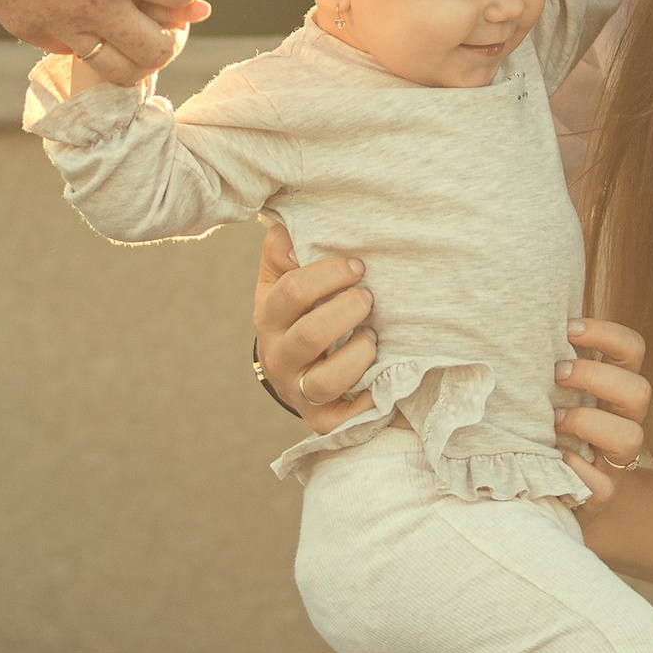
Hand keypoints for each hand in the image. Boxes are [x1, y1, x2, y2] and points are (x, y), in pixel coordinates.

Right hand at [0, 0, 207, 73]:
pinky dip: (89, 39)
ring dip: (134, 55)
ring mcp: (55, 21)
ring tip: (133, 32)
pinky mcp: (24, 27)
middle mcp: (90, 3)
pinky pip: (72, 50)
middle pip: (157, 52)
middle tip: (166, 20)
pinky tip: (85, 12)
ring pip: (116, 70)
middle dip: (171, 36)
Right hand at [255, 222, 379, 430]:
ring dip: (359, 355)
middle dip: (349, 311)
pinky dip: (369, 399)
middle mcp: (277, 356)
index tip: (358, 267)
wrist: (291, 368)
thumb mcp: (280, 277)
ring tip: (373, 336)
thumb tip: (290, 233)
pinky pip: (345, 417)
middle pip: (311, 335)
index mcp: (268, 315)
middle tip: (370, 298)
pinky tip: (384, 378)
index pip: (293, 291)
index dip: (331, 274)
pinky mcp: (321, 419)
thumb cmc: (296, 311)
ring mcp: (297, 390)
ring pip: (325, 380)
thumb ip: (283, 249)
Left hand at [553, 317, 649, 504]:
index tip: (568, 328)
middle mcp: (623, 421)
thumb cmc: (549, 427)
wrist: (554, 489)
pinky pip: (603, 486)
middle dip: (596, 376)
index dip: (607, 334)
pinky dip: (578, 470)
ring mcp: (616, 460)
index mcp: (614, 389)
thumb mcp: (552, 390)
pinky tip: (556, 458)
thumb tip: (517, 319)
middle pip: (640, 391)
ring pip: (631, 437)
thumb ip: (549, 362)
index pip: (632, 350)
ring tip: (553, 421)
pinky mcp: (602, 494)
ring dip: (587, 422)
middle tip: (558, 373)